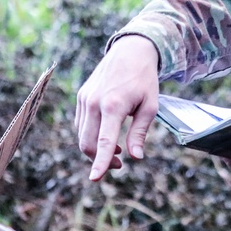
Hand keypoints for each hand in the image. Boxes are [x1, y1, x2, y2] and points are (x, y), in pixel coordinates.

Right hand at [75, 35, 160, 180]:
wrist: (130, 51)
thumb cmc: (144, 79)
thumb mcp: (150, 106)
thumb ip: (140, 132)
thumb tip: (136, 157)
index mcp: (113, 105)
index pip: (105, 141)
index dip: (100, 162)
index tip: (95, 179)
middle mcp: (94, 102)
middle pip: (88, 143)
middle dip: (100, 160)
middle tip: (120, 165)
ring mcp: (85, 98)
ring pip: (82, 135)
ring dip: (97, 148)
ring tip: (119, 149)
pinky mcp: (81, 96)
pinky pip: (81, 124)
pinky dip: (92, 135)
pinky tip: (108, 133)